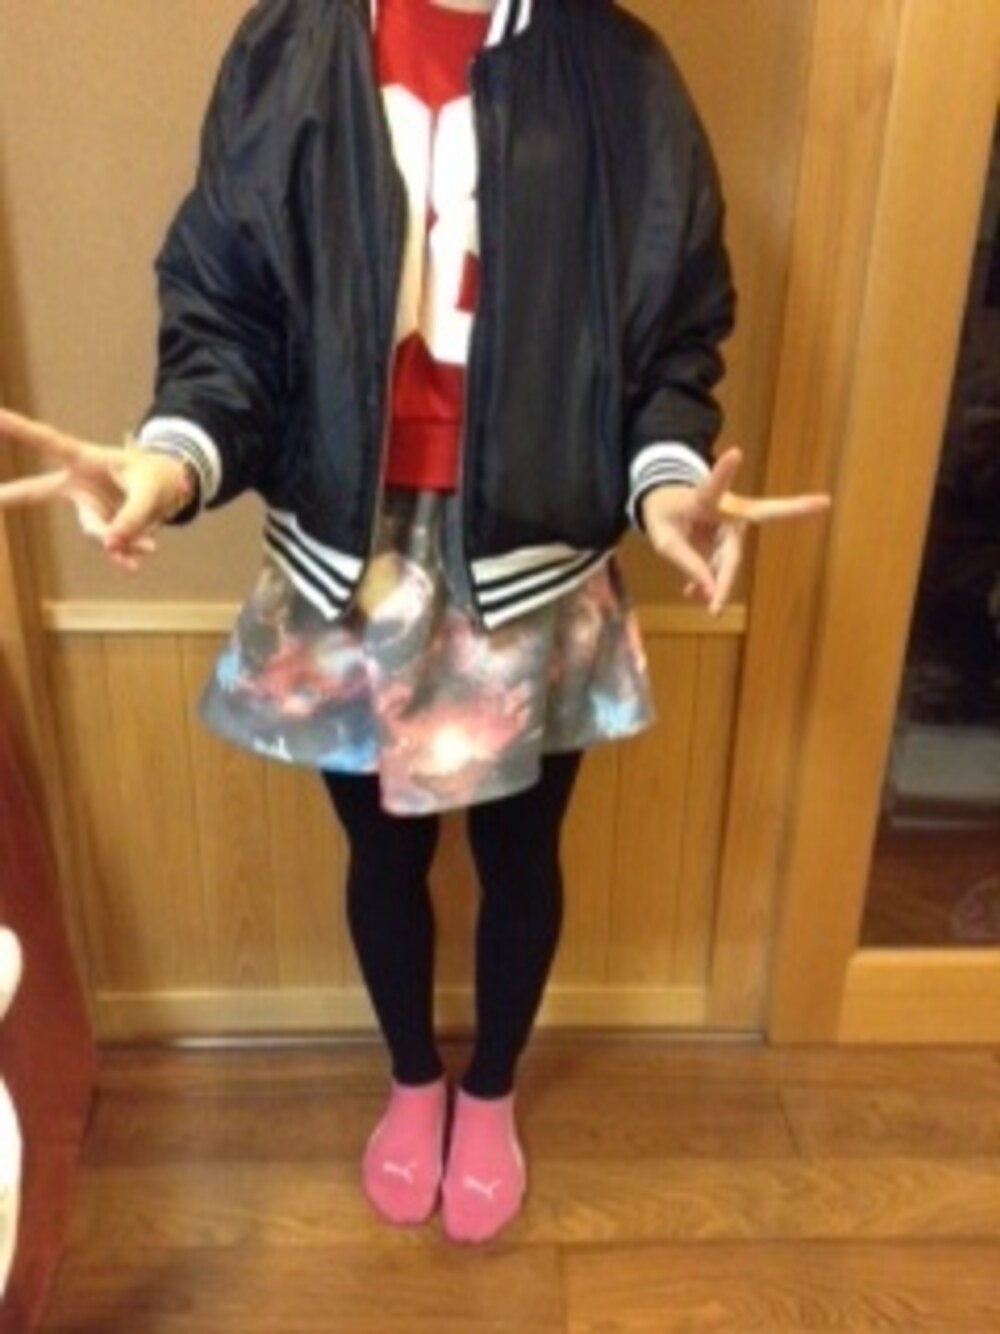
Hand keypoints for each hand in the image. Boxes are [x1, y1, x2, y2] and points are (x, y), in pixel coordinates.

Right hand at [0, 409, 192, 571]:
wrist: (172, 492)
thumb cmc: (155, 478)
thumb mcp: (150, 491)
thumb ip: (131, 516)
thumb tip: (110, 545)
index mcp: (85, 459)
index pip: (48, 442)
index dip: (20, 430)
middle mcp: (79, 483)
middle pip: (38, 489)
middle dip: (13, 494)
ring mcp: (89, 508)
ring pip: (96, 531)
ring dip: (123, 538)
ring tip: (149, 546)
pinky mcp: (104, 529)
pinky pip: (108, 547)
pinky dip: (126, 554)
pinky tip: (134, 564)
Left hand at [640, 447, 830, 614]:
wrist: (668, 505)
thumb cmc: (665, 512)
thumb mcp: (661, 535)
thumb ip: (684, 560)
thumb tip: (708, 589)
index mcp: (705, 497)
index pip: (715, 485)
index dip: (724, 471)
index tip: (735, 452)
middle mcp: (728, 511)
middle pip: (745, 536)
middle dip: (776, 529)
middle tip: (823, 500)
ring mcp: (733, 528)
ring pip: (731, 563)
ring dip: (717, 584)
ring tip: (705, 605)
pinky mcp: (731, 543)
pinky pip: (722, 569)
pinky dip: (708, 584)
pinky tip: (692, 593)